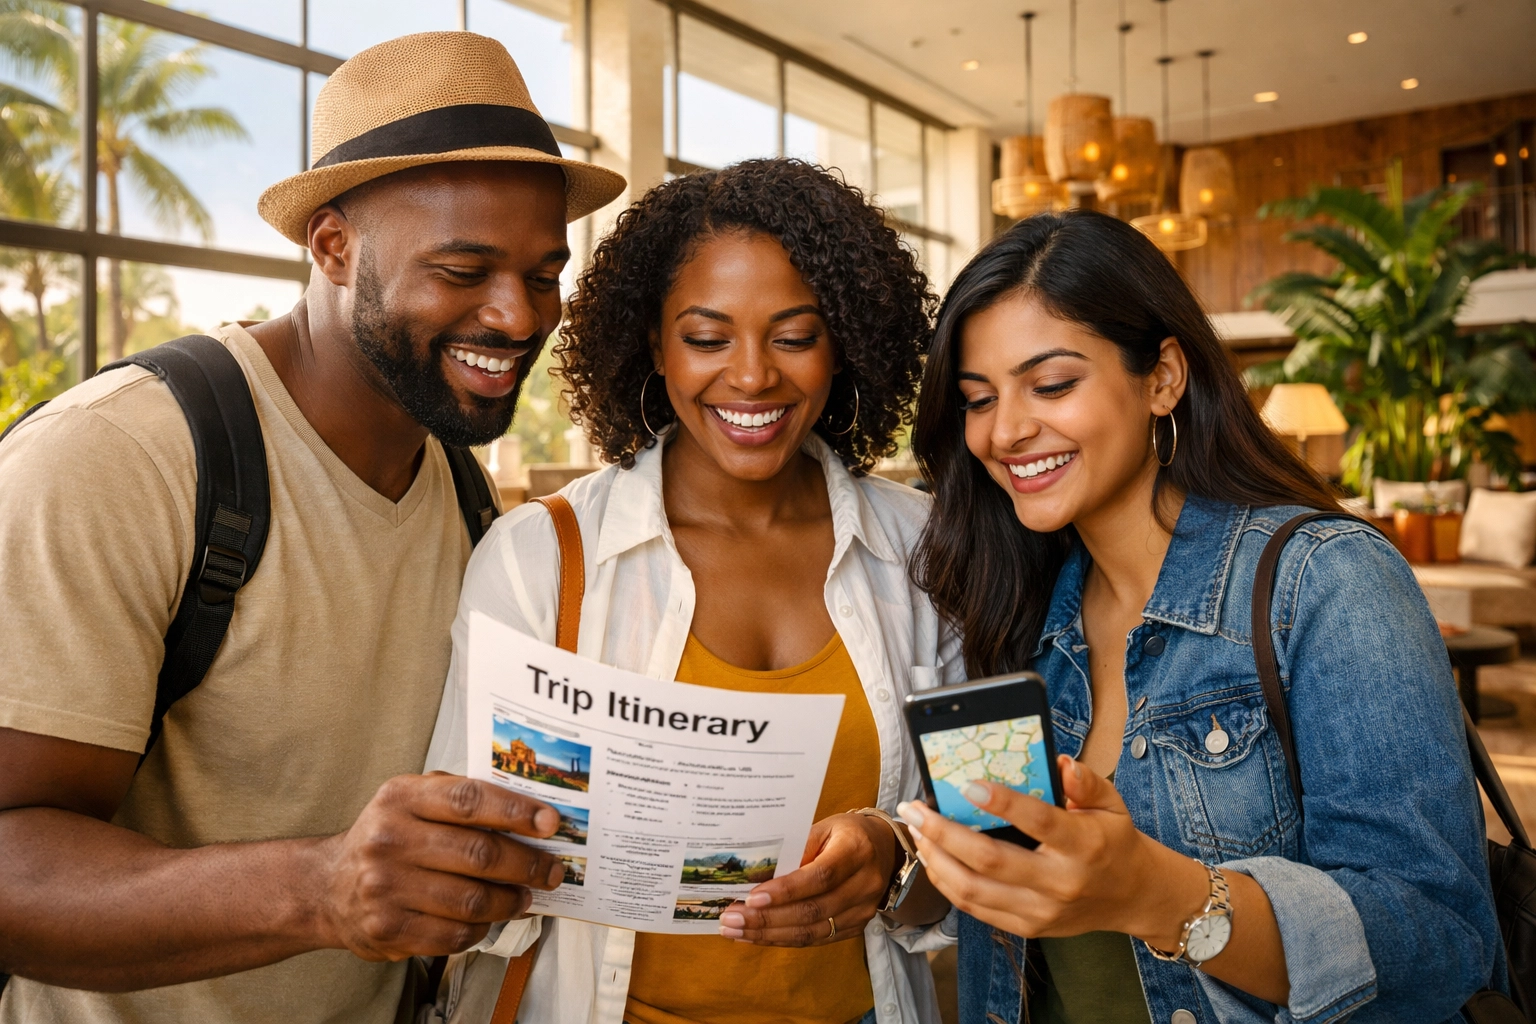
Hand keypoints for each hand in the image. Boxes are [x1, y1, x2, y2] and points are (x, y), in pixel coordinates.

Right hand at [314, 772, 565, 960]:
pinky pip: (454, 935)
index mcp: (400, 798)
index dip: (516, 812)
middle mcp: (389, 840)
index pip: (469, 800)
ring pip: (472, 900)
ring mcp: (385, 887)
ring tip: (525, 896)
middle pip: (479, 854)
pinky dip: (482, 928)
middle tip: (552, 870)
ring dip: (511, 901)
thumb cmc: (387, 837)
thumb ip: (460, 795)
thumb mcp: (412, 799)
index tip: (551, 822)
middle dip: (528, 864)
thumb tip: (528, 808)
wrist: (327, 886)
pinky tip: (489, 918)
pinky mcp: (387, 928)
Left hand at [718, 811, 895, 946]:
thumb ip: (796, 848)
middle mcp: (864, 884)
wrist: (884, 850)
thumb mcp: (824, 827)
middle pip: (813, 910)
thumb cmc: (846, 834)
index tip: (752, 897)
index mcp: (856, 851)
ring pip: (811, 931)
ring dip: (769, 934)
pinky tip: (757, 936)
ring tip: (735, 931)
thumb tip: (757, 872)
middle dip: (767, 918)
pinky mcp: (856, 928)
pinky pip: (815, 939)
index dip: (786, 890)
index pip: (820, 876)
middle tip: (731, 918)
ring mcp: (862, 910)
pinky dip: (782, 940)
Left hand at [896, 756, 1205, 947]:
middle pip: (990, 860)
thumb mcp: (1112, 804)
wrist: (1134, 896)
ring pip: (973, 890)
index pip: (1038, 822)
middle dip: (943, 833)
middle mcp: (1060, 882)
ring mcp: (1041, 911)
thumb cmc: (1114, 841)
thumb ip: (1087, 782)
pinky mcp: (1027, 927)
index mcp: (1083, 845)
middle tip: (914, 809)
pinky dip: (947, 883)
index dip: (1001, 803)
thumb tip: (1060, 763)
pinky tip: (933, 858)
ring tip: (915, 832)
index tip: (968, 784)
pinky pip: (976, 908)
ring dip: (936, 859)